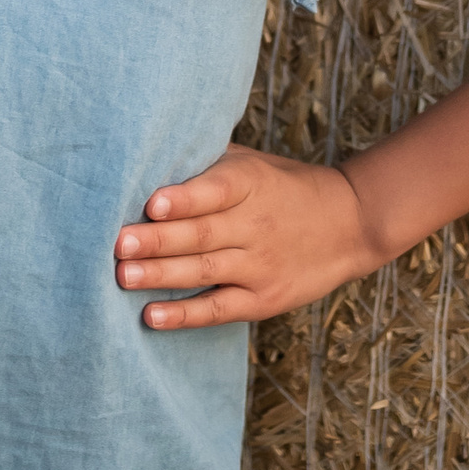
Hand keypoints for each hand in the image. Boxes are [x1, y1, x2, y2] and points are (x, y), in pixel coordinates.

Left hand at [113, 145, 384, 329]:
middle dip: (158, 240)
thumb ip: (206, 162)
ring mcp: (260, 265)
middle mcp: (255, 224)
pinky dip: (184, 315)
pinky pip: (218, 309)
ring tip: (124, 275)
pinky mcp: (262, 299)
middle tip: (118, 244)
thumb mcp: (253, 162)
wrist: (350, 223)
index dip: (185, 198)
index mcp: (250, 183)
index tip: (152, 203)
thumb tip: (147, 154)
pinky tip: (151, 316)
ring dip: (161, 275)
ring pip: (204, 271)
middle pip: (202, 234)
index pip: (215, 190)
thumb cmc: (284, 185)